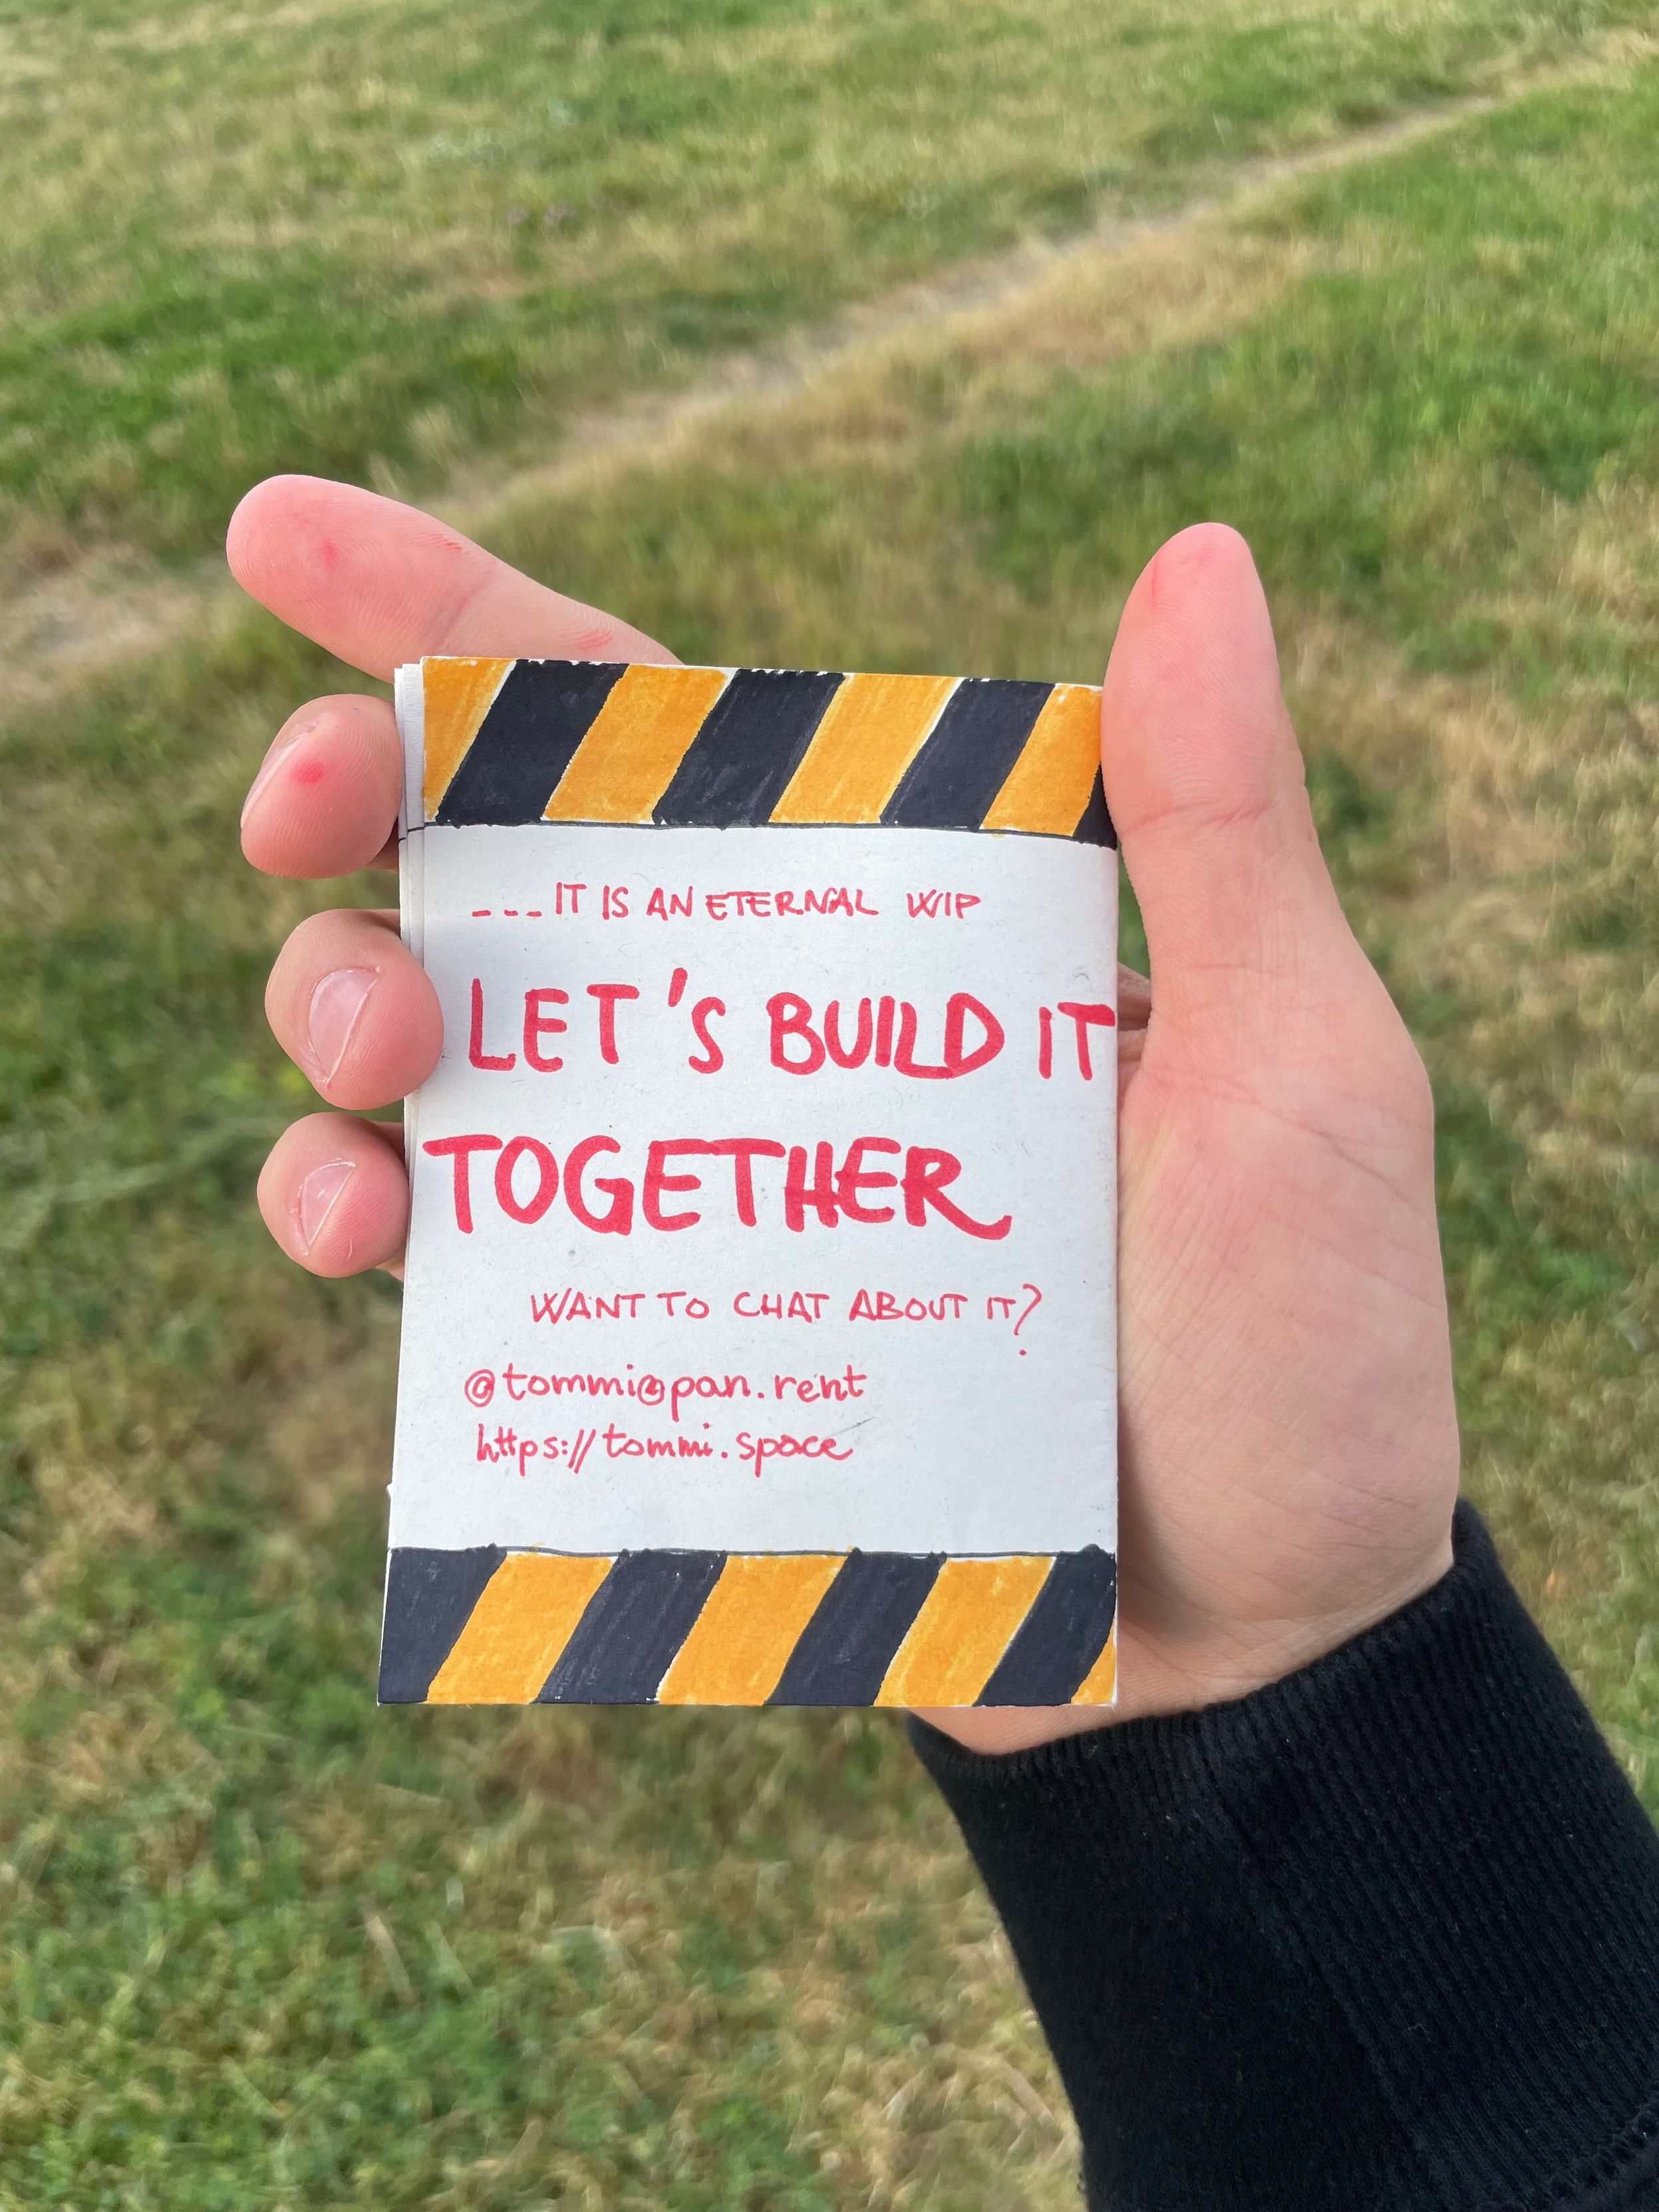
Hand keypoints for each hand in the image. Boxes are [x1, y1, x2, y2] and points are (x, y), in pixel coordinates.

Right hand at [233, 480, 1458, 1742]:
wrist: (1254, 1651)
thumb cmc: (1304, 1352)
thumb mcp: (1299, 1070)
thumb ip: (1221, 831)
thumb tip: (1199, 552)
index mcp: (901, 924)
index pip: (666, 732)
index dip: (466, 625)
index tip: (279, 537)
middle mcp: (770, 1034)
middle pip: (502, 869)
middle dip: (359, 800)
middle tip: (302, 813)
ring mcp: (696, 1193)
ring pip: (439, 1056)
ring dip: (337, 1008)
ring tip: (370, 1051)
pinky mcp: (659, 1345)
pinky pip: (467, 1270)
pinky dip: (372, 1224)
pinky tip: (363, 1229)